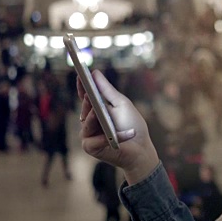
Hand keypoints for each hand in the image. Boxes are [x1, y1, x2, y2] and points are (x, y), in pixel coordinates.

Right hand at [78, 70, 158, 184]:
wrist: (141, 148)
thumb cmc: (132, 125)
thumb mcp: (121, 104)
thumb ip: (107, 90)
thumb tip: (95, 72)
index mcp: (97, 110)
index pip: (86, 97)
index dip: (82, 86)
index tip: (80, 74)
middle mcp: (90, 122)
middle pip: (85, 109)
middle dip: (87, 102)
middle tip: (89, 94)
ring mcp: (89, 135)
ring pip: (86, 124)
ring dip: (93, 119)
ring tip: (97, 112)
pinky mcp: (91, 148)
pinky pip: (93, 140)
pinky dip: (107, 137)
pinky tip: (120, 135)